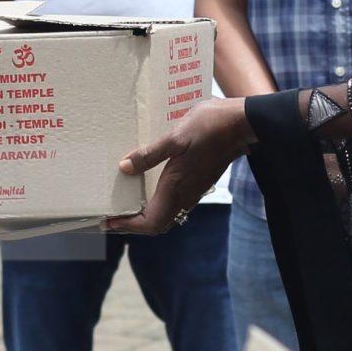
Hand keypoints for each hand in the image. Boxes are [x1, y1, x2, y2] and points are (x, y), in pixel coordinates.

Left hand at [106, 96, 253, 234]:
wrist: (242, 124)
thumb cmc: (209, 128)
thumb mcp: (174, 138)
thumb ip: (149, 155)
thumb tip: (124, 167)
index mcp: (176, 188)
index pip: (150, 223)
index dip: (128, 226)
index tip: (110, 221)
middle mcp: (185, 195)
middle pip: (157, 223)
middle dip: (134, 224)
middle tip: (114, 215)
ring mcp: (194, 190)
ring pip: (167, 214)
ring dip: (145, 215)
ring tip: (127, 203)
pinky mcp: (199, 181)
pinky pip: (175, 202)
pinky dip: (157, 203)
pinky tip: (148, 186)